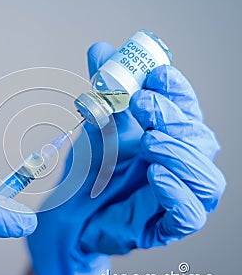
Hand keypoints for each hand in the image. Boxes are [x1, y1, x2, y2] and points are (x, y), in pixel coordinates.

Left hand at [28, 42, 225, 274]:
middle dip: (173, 117)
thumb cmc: (87, 169)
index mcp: (167, 136)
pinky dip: (178, 193)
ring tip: (148, 142)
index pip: (186, 109)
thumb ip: (102, 91)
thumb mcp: (94, 126)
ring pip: (206, 177)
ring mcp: (176, 196)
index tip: (155, 74)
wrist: (68, 214)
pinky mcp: (166, 226)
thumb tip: (101, 48)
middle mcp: (179, 164)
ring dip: (180, 153)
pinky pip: (190, 214)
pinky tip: (156, 176)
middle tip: (140, 102)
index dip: (177, 89)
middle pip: (199, 138)